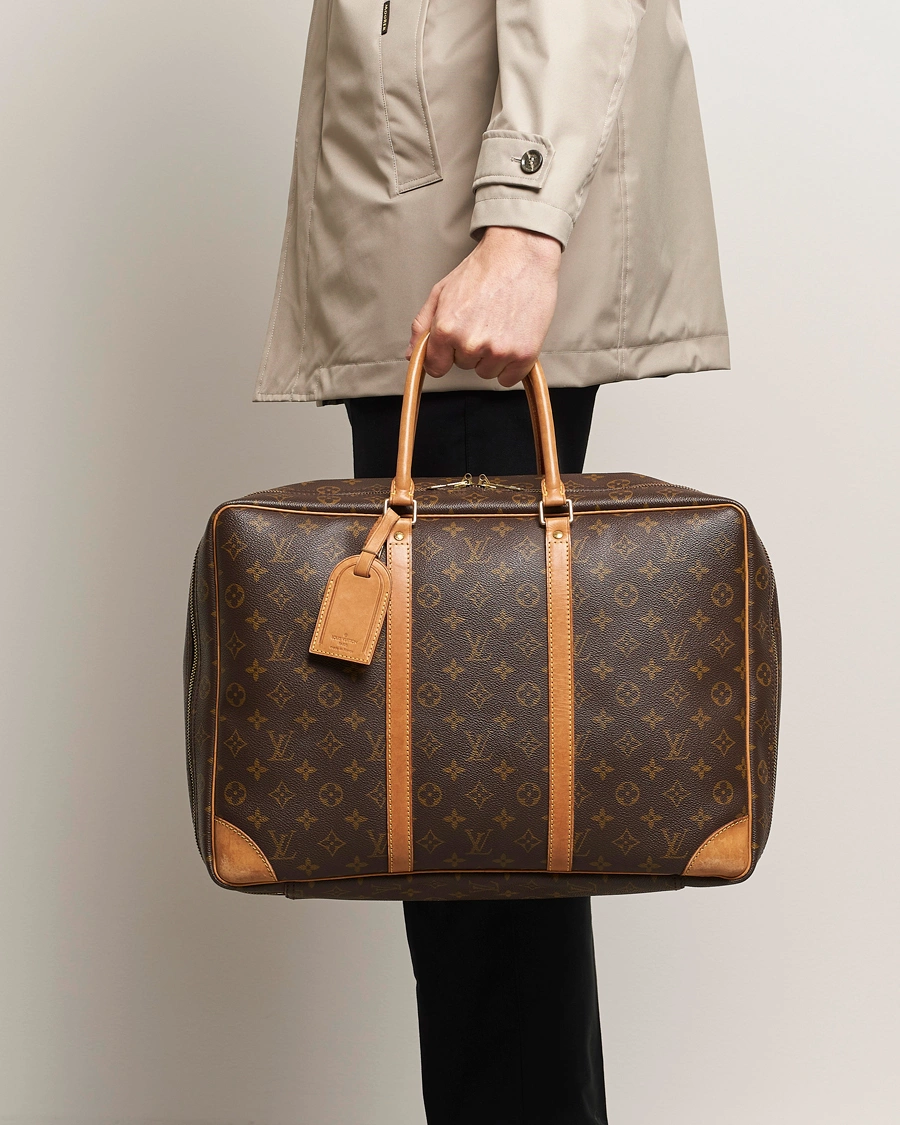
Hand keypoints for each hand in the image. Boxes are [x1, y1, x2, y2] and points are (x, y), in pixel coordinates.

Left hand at [404, 226, 561, 387]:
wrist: (522, 253)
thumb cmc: (484, 269)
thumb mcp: (442, 292)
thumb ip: (422, 326)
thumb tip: (412, 354)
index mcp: (446, 329)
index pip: (435, 367)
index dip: (444, 356)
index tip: (454, 345)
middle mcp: (471, 343)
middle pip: (464, 366)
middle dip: (471, 348)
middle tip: (483, 319)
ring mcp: (499, 351)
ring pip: (486, 372)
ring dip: (491, 356)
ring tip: (500, 324)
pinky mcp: (524, 355)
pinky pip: (509, 379)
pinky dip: (512, 364)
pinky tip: (513, 337)